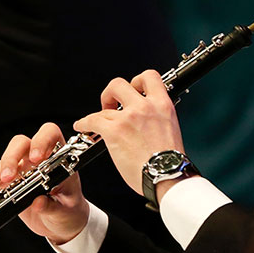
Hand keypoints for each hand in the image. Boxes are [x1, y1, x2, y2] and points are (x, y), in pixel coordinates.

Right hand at [0, 123, 89, 244]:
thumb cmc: (69, 209)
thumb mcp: (66, 210)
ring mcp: (21, 169)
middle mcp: (37, 158)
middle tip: (8, 177)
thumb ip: (53, 207)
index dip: (41, 141)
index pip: (49, 134)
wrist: (61, 223)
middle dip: (11, 159)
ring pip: (3, 162)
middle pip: (20, 144)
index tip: (36, 158)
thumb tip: (38, 202)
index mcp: (57, 157)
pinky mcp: (9, 183)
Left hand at [73, 70, 184, 194]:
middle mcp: (145, 107)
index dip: (137, 81)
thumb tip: (145, 120)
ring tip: (96, 122)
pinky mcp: (114, 131)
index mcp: (163, 105)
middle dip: (111, 93)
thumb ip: (157, 118)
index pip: (150, 76)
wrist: (167, 176)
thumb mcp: (171, 128)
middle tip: (111, 104)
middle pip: (119, 84)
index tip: (133, 89)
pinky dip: (83, 123)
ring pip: (104, 107)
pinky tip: (82, 126)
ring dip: (98, 115)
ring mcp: (128, 118)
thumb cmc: (169, 162)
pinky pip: (92, 120)